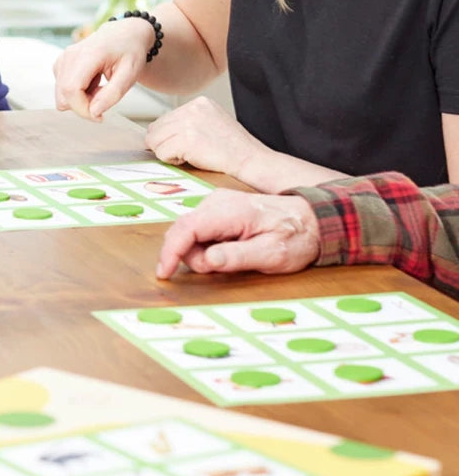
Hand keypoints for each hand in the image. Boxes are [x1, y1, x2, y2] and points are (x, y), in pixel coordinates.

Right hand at [52, 18, 153, 120]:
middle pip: (63, 96)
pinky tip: (92, 83)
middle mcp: (69, 56)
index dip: (83, 109)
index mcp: (88, 54)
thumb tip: (94, 113)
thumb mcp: (130, 74)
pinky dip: (77, 93)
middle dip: (83, 106)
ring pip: (61, 96)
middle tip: (105, 97)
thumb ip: (112, 94)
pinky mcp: (60, 65)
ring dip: (81, 100)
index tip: (100, 116)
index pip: (72, 89)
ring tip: (100, 88)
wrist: (124, 34)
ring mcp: (62, 59)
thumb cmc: (130, 52)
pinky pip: (62, 90)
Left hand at [144, 95, 268, 180]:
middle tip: (186, 153)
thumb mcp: (211, 123)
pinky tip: (191, 159)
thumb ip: (188, 123)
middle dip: (165, 145)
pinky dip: (172, 161)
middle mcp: (192, 109)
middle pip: (155, 129)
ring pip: (154, 141)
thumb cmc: (234, 149)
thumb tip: (158, 133)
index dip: (169, 137)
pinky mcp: (185, 140)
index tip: (184, 145)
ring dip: (168, 153)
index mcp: (199, 103)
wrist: (250, 160)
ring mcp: (188, 123)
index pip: (164, 119)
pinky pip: (161, 153)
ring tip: (190, 156)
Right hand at [157, 189, 321, 279]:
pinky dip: (206, 245)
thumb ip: (237, 257)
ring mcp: (215, 203)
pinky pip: (199, 230)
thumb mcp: (272, 254)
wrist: (312, 218)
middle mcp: (216, 202)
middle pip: (184, 232)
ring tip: (235, 257)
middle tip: (224, 268)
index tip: (163, 273)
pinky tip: (230, 249)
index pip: (186, 228)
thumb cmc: (296, 236)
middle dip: (194, 257)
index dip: (170, 252)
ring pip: (189, 232)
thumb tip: (207, 260)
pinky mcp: (217, 208)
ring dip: (202, 252)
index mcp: (229, 212)